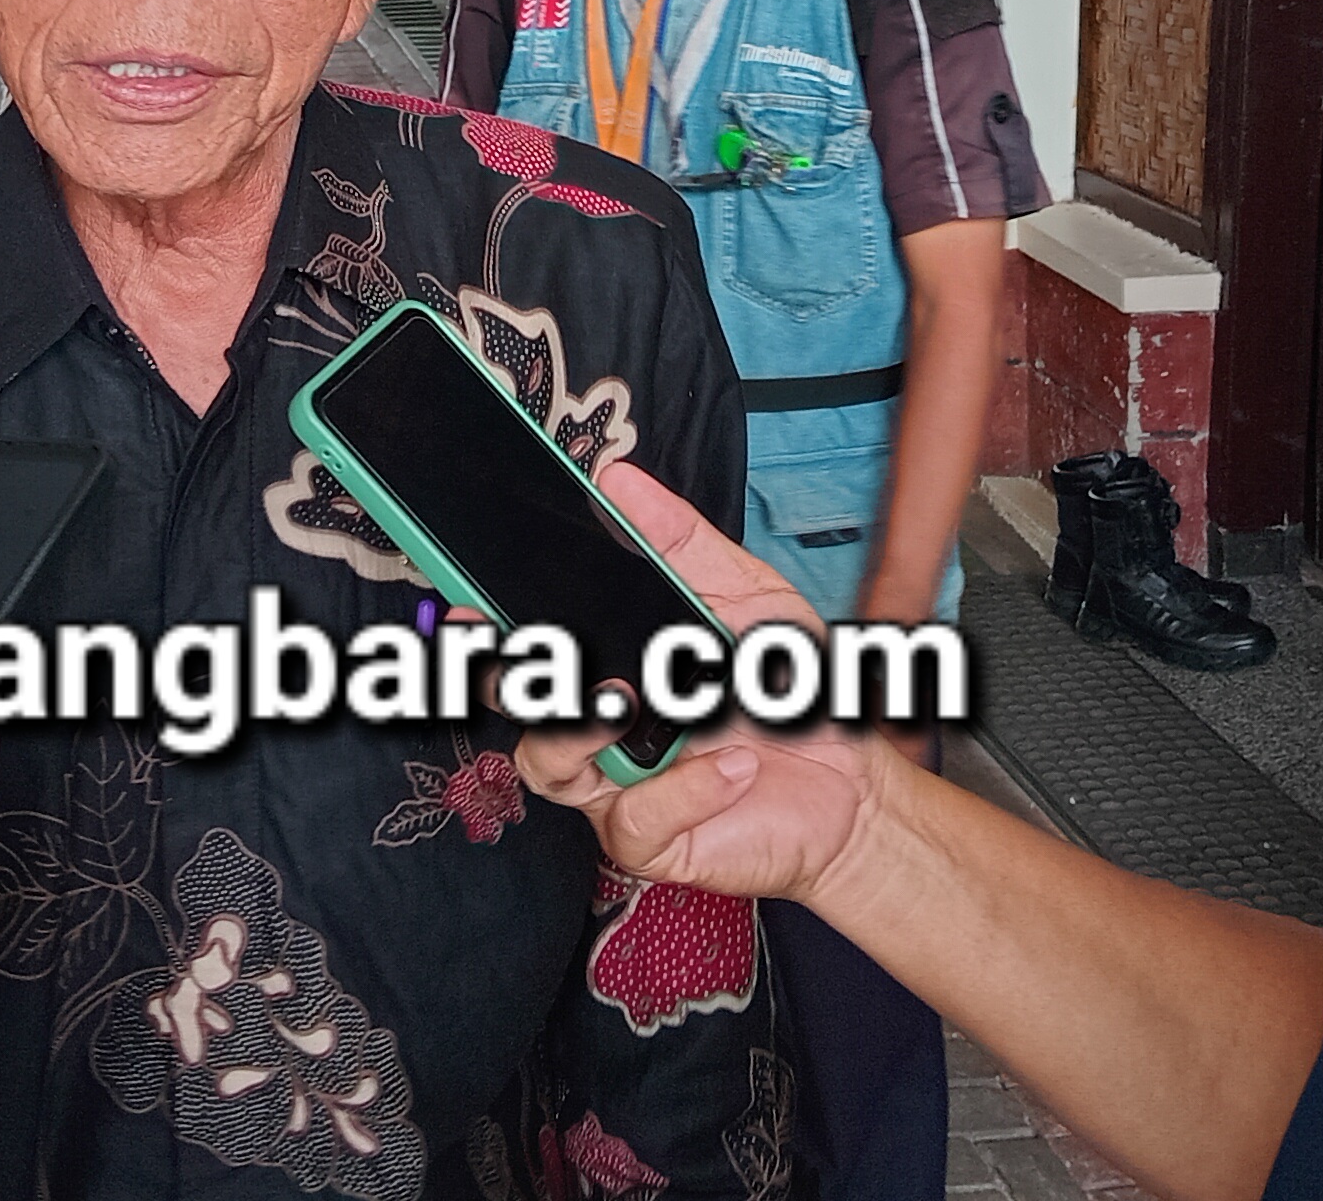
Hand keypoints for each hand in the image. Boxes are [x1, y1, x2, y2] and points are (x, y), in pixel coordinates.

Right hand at [515, 462, 898, 904]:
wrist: (856, 785)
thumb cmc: (788, 694)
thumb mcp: (746, 597)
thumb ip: (680, 542)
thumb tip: (617, 481)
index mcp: (610, 664)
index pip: (532, 644)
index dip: (487, 623)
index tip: (466, 597)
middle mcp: (599, 727)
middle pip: (519, 706)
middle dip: (511, 677)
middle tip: (539, 653)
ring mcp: (616, 788)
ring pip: (548, 765)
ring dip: (578, 729)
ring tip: (628, 701)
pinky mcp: (650, 840)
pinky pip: (636, 817)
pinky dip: (685, 786)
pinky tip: (733, 763)